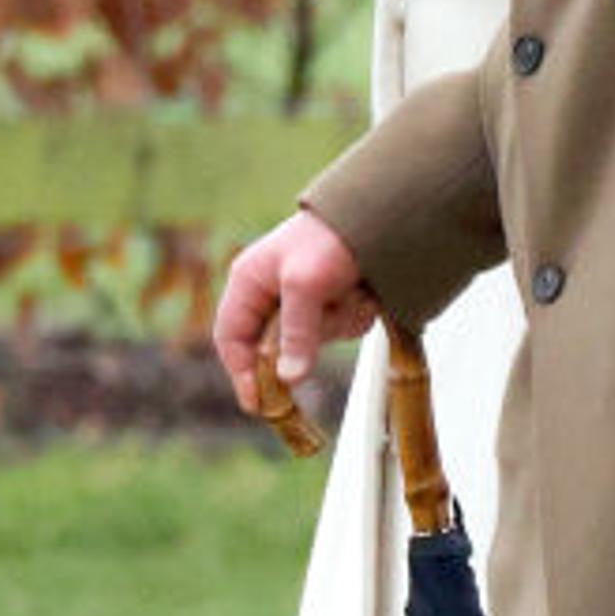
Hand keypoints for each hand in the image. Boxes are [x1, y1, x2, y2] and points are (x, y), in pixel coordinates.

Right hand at [210, 209, 381, 406]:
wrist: (382, 211)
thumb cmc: (330, 237)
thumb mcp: (306, 284)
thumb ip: (296, 331)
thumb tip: (289, 378)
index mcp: (250, 282)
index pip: (232, 338)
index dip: (241, 372)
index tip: (258, 404)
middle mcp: (272, 292)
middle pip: (276, 346)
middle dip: (307, 339)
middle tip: (330, 323)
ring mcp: (304, 299)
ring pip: (314, 340)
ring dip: (338, 321)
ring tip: (353, 289)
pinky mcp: (333, 301)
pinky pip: (340, 328)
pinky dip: (355, 314)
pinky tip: (365, 292)